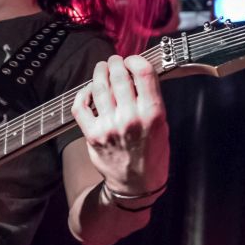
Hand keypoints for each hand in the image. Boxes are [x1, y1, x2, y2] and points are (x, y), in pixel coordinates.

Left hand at [71, 55, 168, 194]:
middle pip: (119, 76)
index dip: (135, 60)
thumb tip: (137, 74)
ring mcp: (109, 126)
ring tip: (102, 68)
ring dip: (99, 73)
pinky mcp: (93, 134)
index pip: (143, 73)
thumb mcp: (162, 125)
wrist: (136, 185)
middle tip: (115, 61)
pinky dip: (83, 93)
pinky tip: (89, 90)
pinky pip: (81, 106)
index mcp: (153, 114)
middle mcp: (130, 118)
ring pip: (99, 88)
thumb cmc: (152, 154)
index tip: (132, 60)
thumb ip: (150, 100)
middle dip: (115, 63)